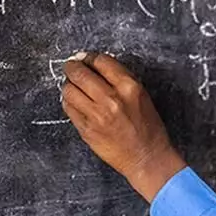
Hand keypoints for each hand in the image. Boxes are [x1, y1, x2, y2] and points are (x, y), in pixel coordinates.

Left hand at [61, 53, 185, 201]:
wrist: (146, 158)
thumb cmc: (147, 128)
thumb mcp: (141, 95)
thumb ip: (119, 79)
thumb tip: (95, 65)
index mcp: (129, 87)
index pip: (101, 61)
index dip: (90, 57)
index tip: (85, 59)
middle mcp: (111, 99)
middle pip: (80, 73)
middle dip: (72, 67)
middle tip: (71, 66)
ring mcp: (96, 115)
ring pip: (69, 90)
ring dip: (69, 85)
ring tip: (73, 86)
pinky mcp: (86, 130)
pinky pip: (68, 108)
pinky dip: (69, 102)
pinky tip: (75, 102)